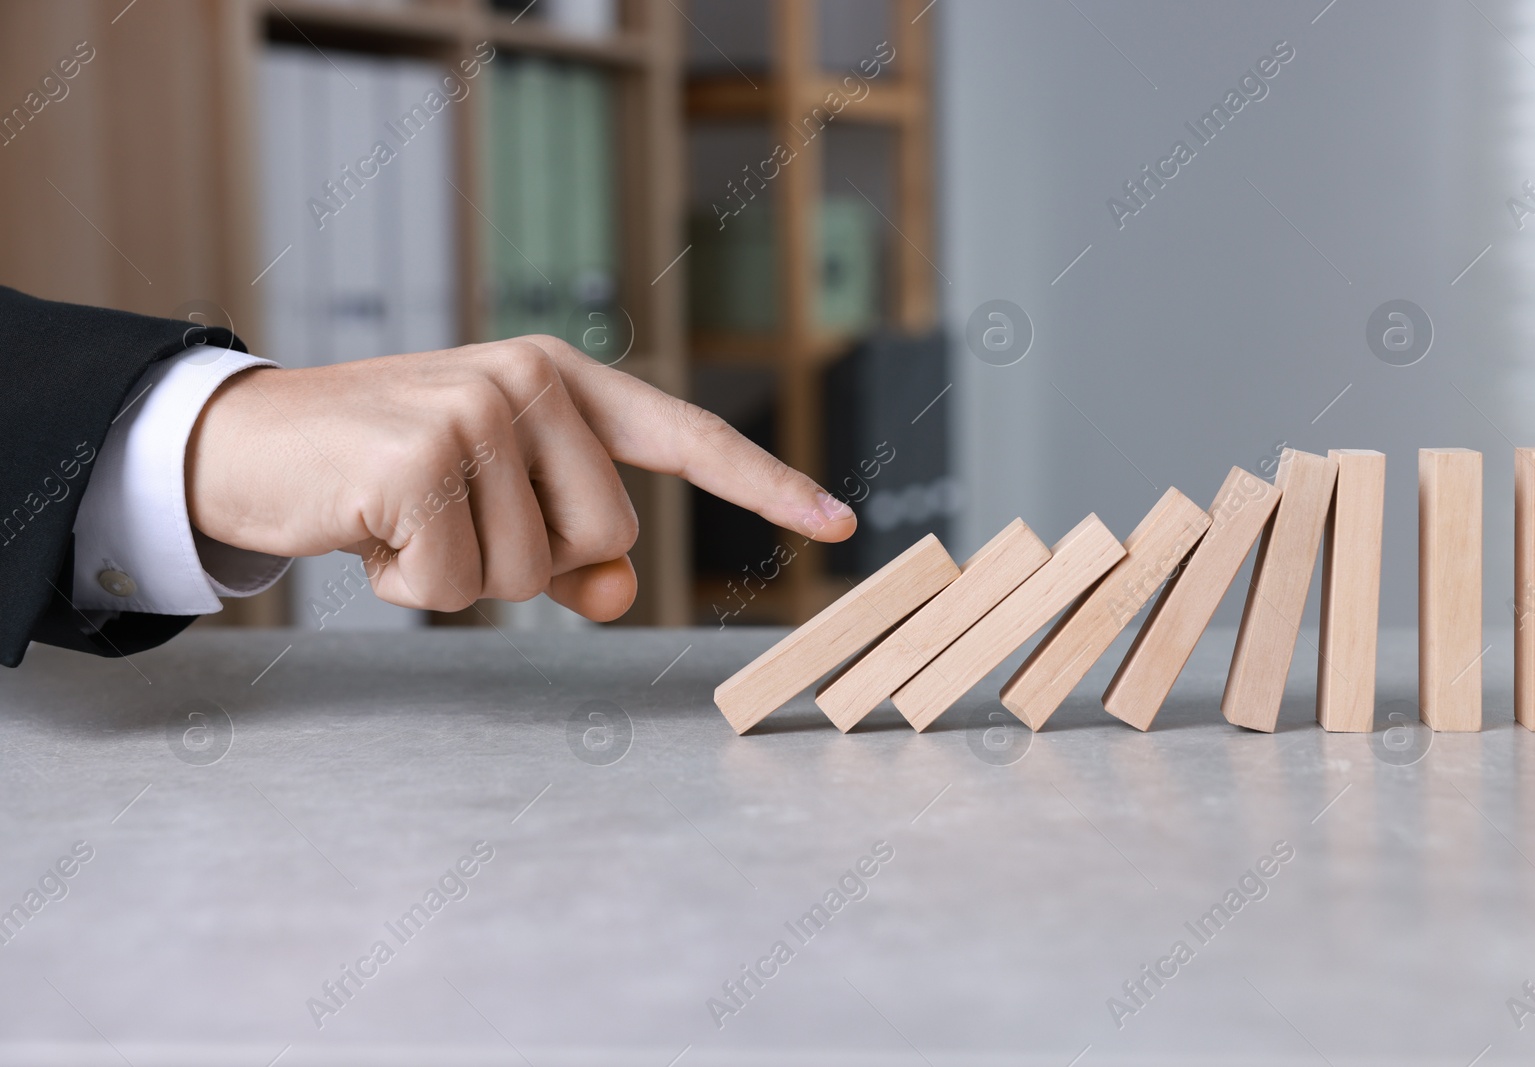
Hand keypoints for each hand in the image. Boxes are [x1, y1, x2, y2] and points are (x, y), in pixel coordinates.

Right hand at [185, 335, 855, 620]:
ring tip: (406, 520)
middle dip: (534, 561)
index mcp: (565, 383)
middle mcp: (533, 380)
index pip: (685, 437)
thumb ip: (573, 546)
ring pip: (535, 571)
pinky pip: (457, 584)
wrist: (257, 441)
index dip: (765, 484)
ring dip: (464, 574)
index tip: (838, 519)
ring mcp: (478, 410)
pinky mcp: (421, 458)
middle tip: (453, 519)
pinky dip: (409, 583)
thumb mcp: (494, 505)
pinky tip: (370, 531)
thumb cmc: (391, 475)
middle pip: (608, 536)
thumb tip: (621, 586)